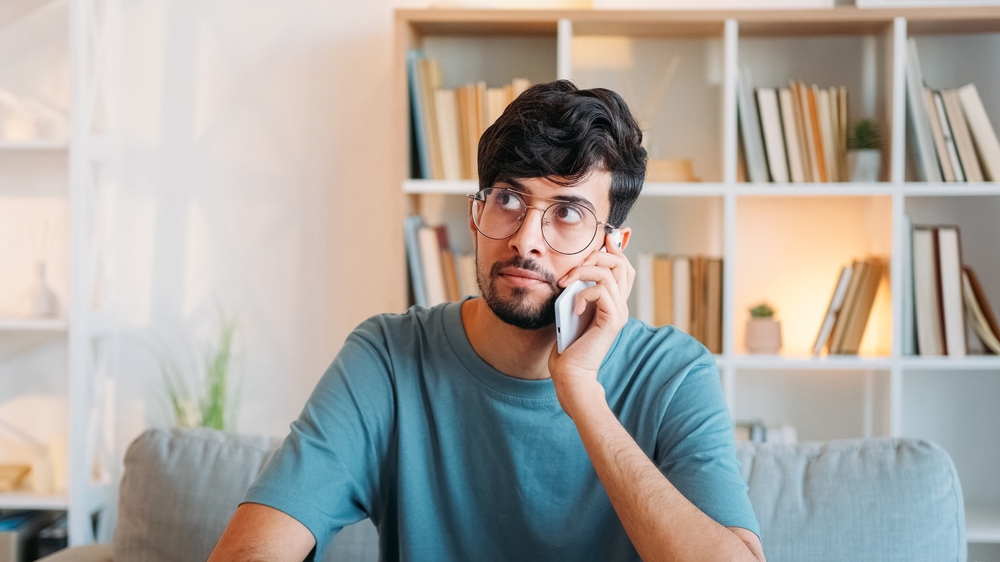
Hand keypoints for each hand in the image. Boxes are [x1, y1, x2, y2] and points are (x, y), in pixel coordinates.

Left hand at [548, 231, 633, 418]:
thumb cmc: (566, 345)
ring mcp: (619, 313)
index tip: (599, 238)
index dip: (614, 248)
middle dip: (596, 256)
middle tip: (571, 269)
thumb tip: (571, 269)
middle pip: (621, 263)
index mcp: (612, 301)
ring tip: (565, 283)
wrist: (570, 374)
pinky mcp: (612, 321)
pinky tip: (572, 305)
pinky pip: (602, 291)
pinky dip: (583, 292)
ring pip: (611, 272)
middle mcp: (620, 305)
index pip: (622, 265)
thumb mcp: (569, 308)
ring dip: (584, 271)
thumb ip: (576, 290)